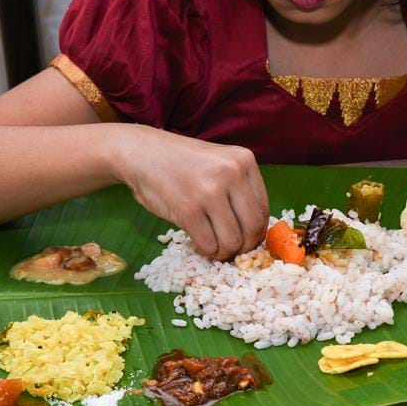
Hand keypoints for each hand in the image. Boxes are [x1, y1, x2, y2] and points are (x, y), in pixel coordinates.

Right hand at [110, 125, 269, 260]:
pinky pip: (209, 244)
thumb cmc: (182, 163)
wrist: (142, 153)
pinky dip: (206, 251)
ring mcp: (210, 192)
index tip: (246, 239)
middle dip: (244, 247)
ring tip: (213, 247)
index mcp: (245, 161)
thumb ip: (240, 188)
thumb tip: (256, 231)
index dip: (257, 232)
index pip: (264, 209)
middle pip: (253, 228)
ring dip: (223, 252)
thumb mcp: (220, 162)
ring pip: (232, 241)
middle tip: (231, 250)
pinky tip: (199, 244)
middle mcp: (232, 174)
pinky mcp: (188, 209)